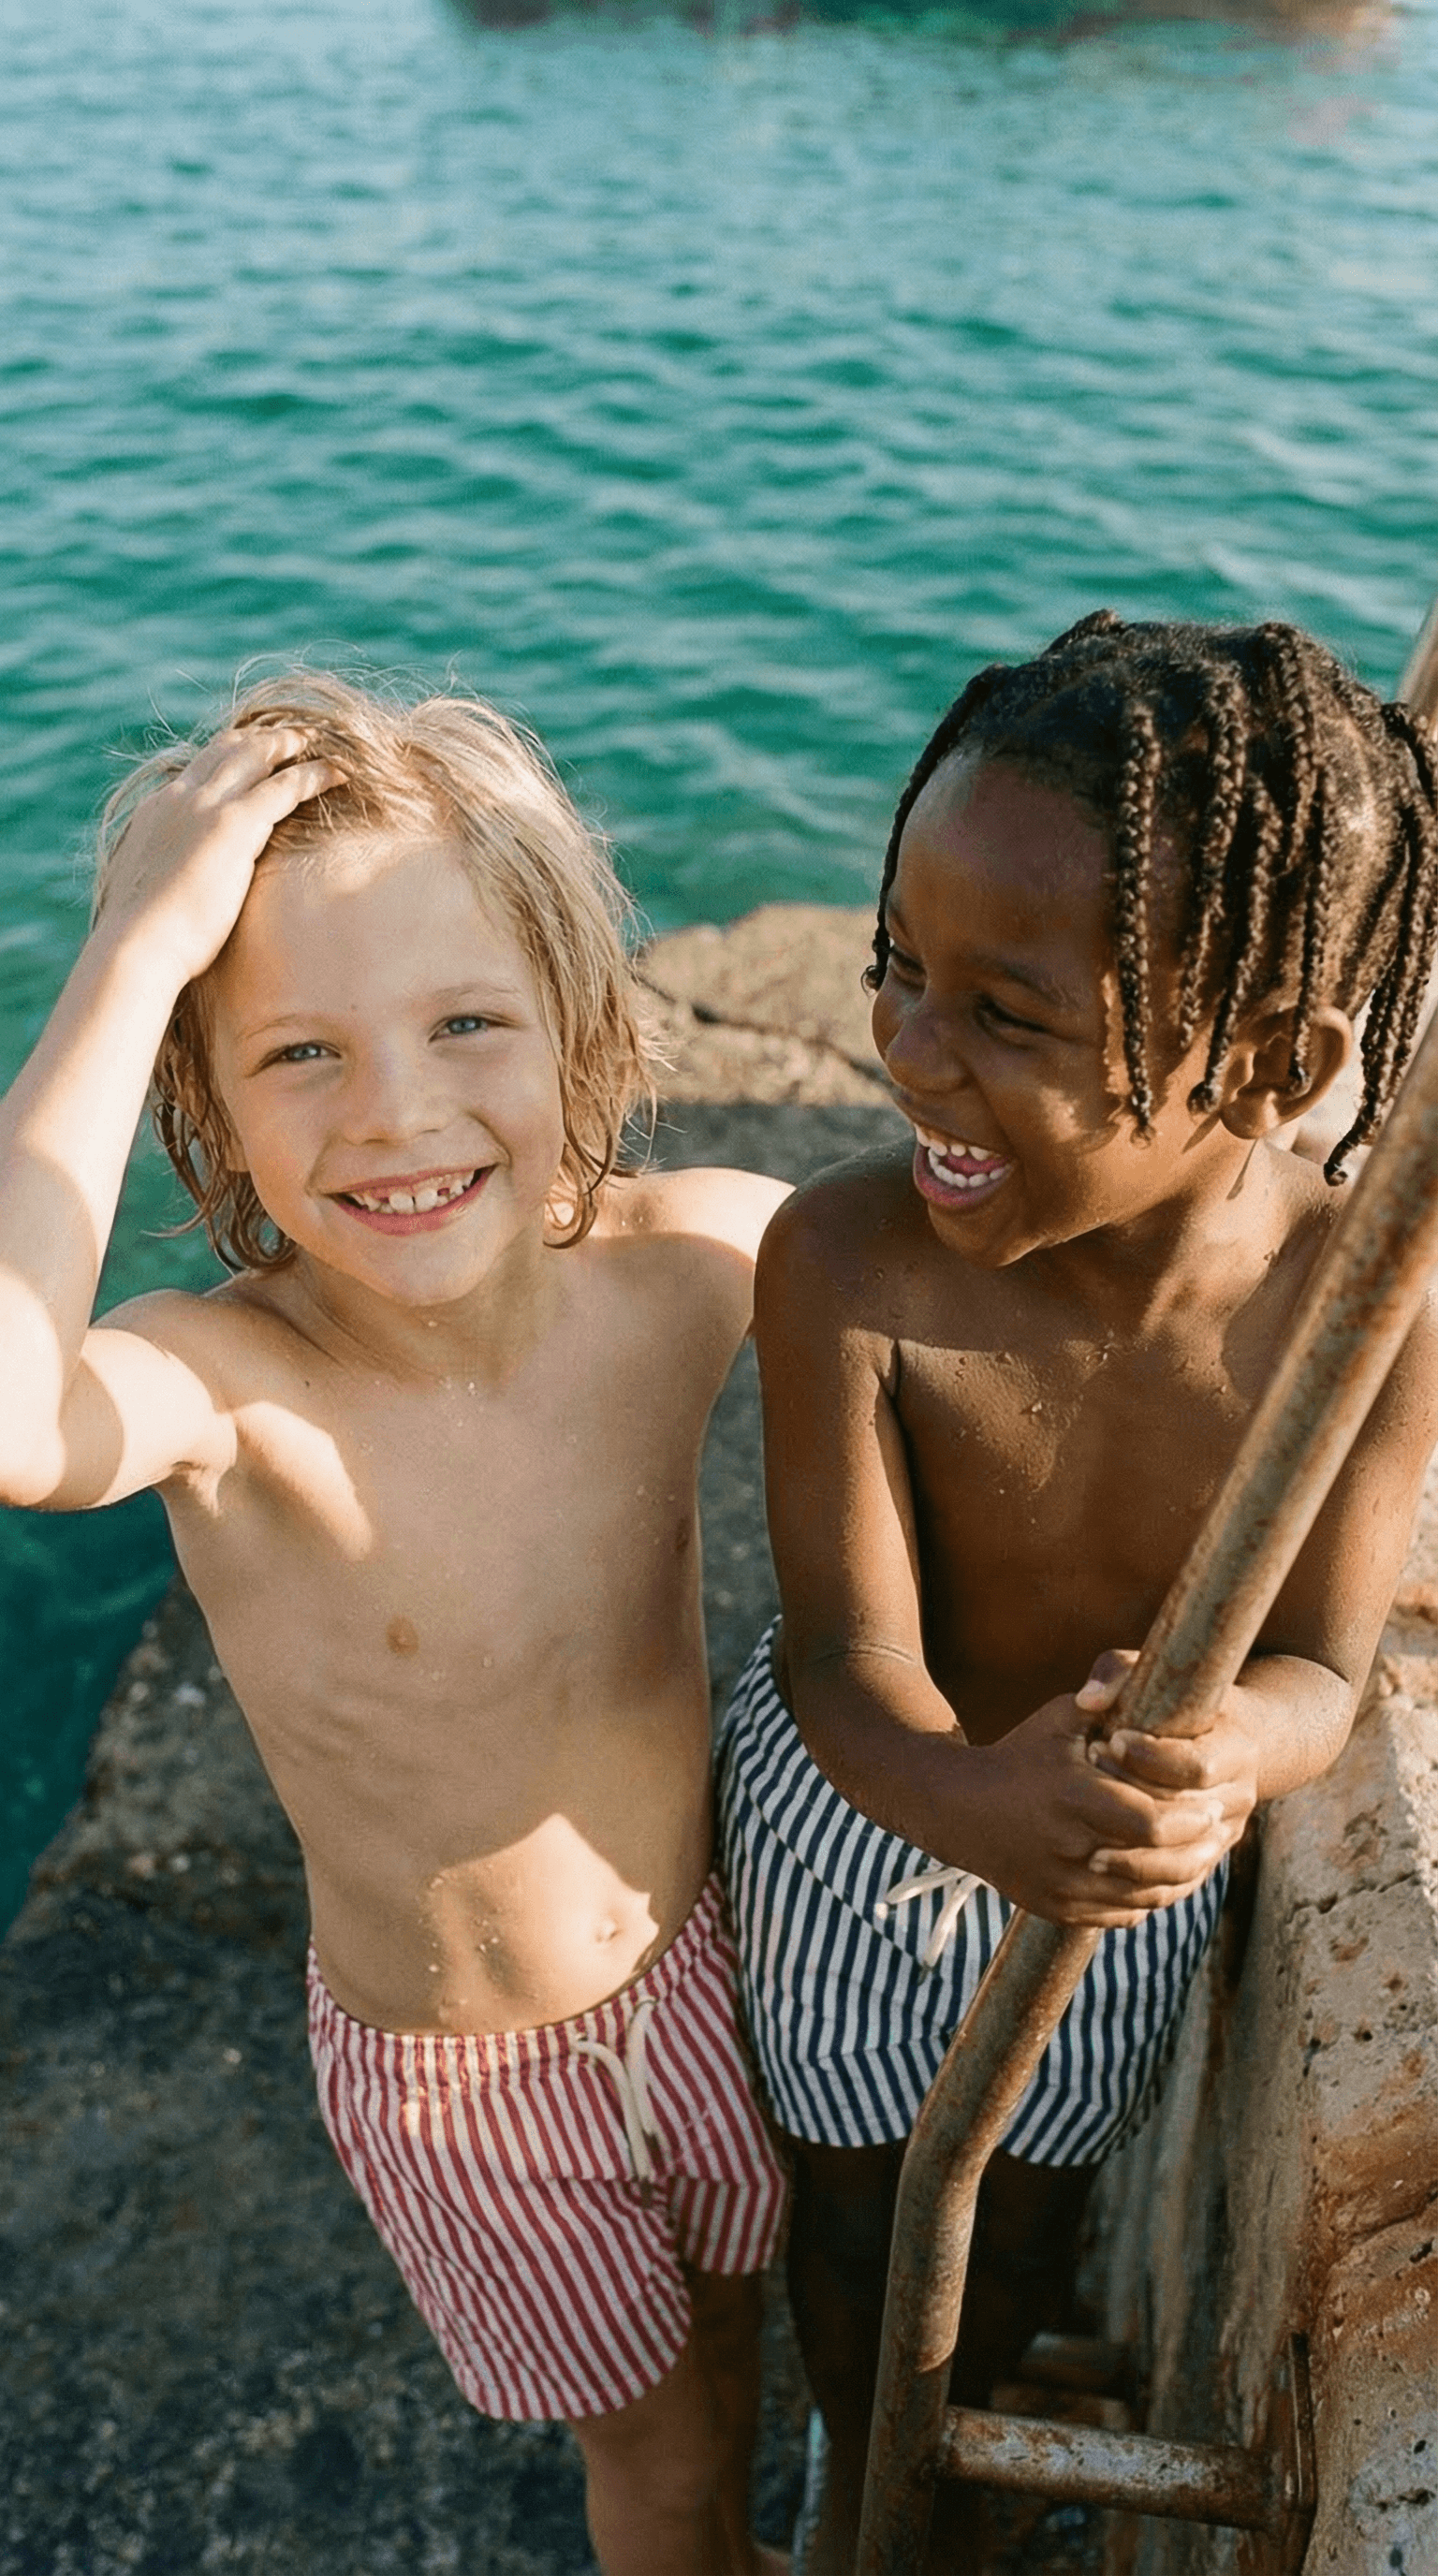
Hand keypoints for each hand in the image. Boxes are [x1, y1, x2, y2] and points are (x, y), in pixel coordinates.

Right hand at [97, 727, 341, 987]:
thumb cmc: (142, 938)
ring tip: (319, 743)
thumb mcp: (151, 892)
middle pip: (226, 749)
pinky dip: (313, 774)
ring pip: (255, 756)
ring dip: (289, 744)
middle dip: (261, 738)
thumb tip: (172, 895)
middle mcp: (179, 798)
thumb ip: (166, 875)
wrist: (134, 945)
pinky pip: (284, 786)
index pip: (198, 769)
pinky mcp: (233, 825)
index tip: (255, 752)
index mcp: (157, 811)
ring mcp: (205, 806)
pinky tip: (339, 772)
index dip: (230, 754)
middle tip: (293, 736)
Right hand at [967, 1662, 1234, 1928]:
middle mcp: (1066, 1848)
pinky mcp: (1058, 1909)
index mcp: (1072, 1797)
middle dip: (1195, 1850)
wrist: (959, 1809)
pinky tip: (1164, 1876)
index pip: (1152, 1823)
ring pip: (1143, 1897)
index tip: (1210, 1806)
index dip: (1189, 1819)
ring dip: (1179, 1879)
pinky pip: (1121, 1914)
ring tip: (1199, 1854)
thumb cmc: (1020, 1754)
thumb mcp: (1058, 1718)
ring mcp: (1061, 1885)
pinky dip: (1149, 1898)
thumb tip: (1151, 1677)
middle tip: (1216, 1833)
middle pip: (1156, 1867)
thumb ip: (1106, 1699)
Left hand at [1078, 1647, 1259, 1883]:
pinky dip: (1141, 1884)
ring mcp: (1227, 1832)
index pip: (1198, 1765)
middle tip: (1088, 1793)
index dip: (1152, 1758)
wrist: (1223, 1740)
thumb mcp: (1154, 1673)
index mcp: (1237, 1750)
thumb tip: (1088, 1700)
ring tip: (1090, 1850)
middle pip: (1188, 1816)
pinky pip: (1179, 1884)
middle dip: (1135, 1805)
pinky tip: (1102, 1873)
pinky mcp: (1208, 1859)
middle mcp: (1240, 1796)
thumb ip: (1119, 1672)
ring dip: (1135, 1858)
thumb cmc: (1179, 1703)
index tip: (1110, 1741)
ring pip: (1186, 1861)